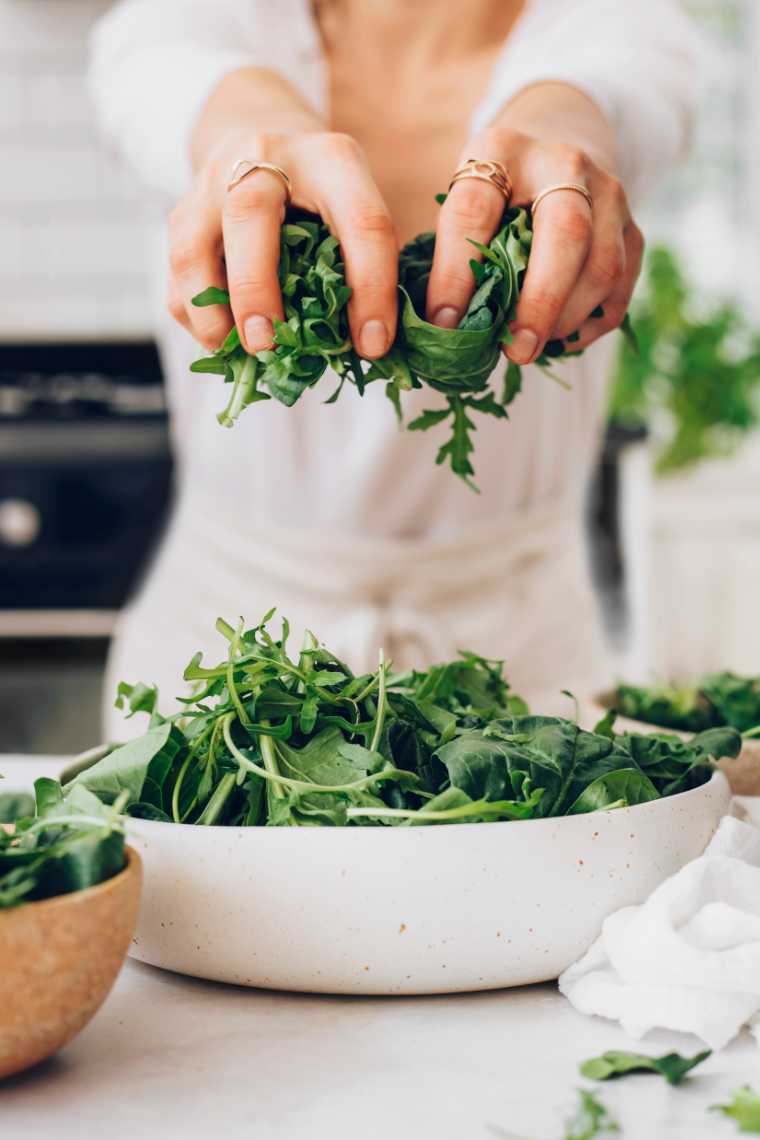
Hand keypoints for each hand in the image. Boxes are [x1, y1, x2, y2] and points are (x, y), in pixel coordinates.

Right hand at [167, 130, 398, 358]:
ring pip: (192, 251)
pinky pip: (177, 279)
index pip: (361, 220)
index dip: (371, 288)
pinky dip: (199, 319)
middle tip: (268, 344)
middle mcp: (264, 158)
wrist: (265, 144)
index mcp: (330, 159)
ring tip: (242, 353)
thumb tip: (365, 347)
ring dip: (213, 313)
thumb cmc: (324, 197)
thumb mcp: (355, 210)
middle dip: (256, 289)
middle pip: (247, 216)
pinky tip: (226, 341)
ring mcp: (212, 185)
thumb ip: (360, 266)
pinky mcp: (182, 217)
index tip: (372, 345)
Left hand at [426, 125, 643, 363]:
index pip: (474, 211)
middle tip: (516, 350)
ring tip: (531, 345)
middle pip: (566, 233)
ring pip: (602, 267)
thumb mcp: (468, 199)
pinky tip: (558, 338)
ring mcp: (609, 195)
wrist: (560, 146)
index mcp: (502, 151)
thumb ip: (458, 252)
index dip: (455, 273)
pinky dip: (588, 326)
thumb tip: (451, 330)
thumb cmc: (498, 191)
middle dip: (540, 301)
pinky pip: (619, 291)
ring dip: (565, 319)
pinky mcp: (633, 229)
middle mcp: (564, 164)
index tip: (443, 324)